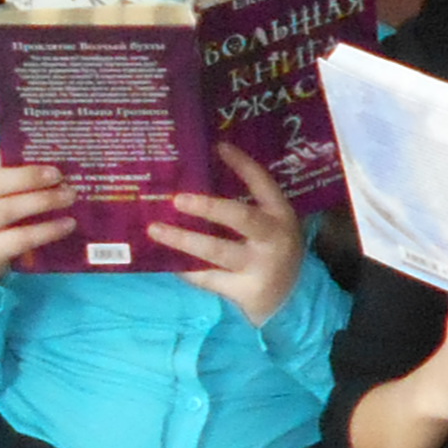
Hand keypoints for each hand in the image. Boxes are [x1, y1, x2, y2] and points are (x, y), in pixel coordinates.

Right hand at [0, 148, 78, 278]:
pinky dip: (47, 230)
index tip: (52, 156)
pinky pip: (20, 239)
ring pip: (8, 209)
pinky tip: (67, 224)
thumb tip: (63, 161)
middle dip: (30, 177)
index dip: (22, 155)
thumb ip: (20, 171)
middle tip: (60, 177)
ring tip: (69, 197)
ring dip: (43, 201)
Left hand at [146, 146, 310, 329]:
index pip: (263, 183)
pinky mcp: (245, 291)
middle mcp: (273, 239)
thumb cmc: (271, 252)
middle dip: (207, 206)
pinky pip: (209, 278)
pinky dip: (185, 268)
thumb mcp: (271, 227)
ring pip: (217, 251)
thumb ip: (246, 207)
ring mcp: (260, 267)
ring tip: (154, 229)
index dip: (243, 164)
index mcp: (280, 215)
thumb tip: (196, 180)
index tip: (218, 147)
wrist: (292, 301)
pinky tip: (166, 259)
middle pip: (240, 217)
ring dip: (183, 239)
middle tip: (176, 199)